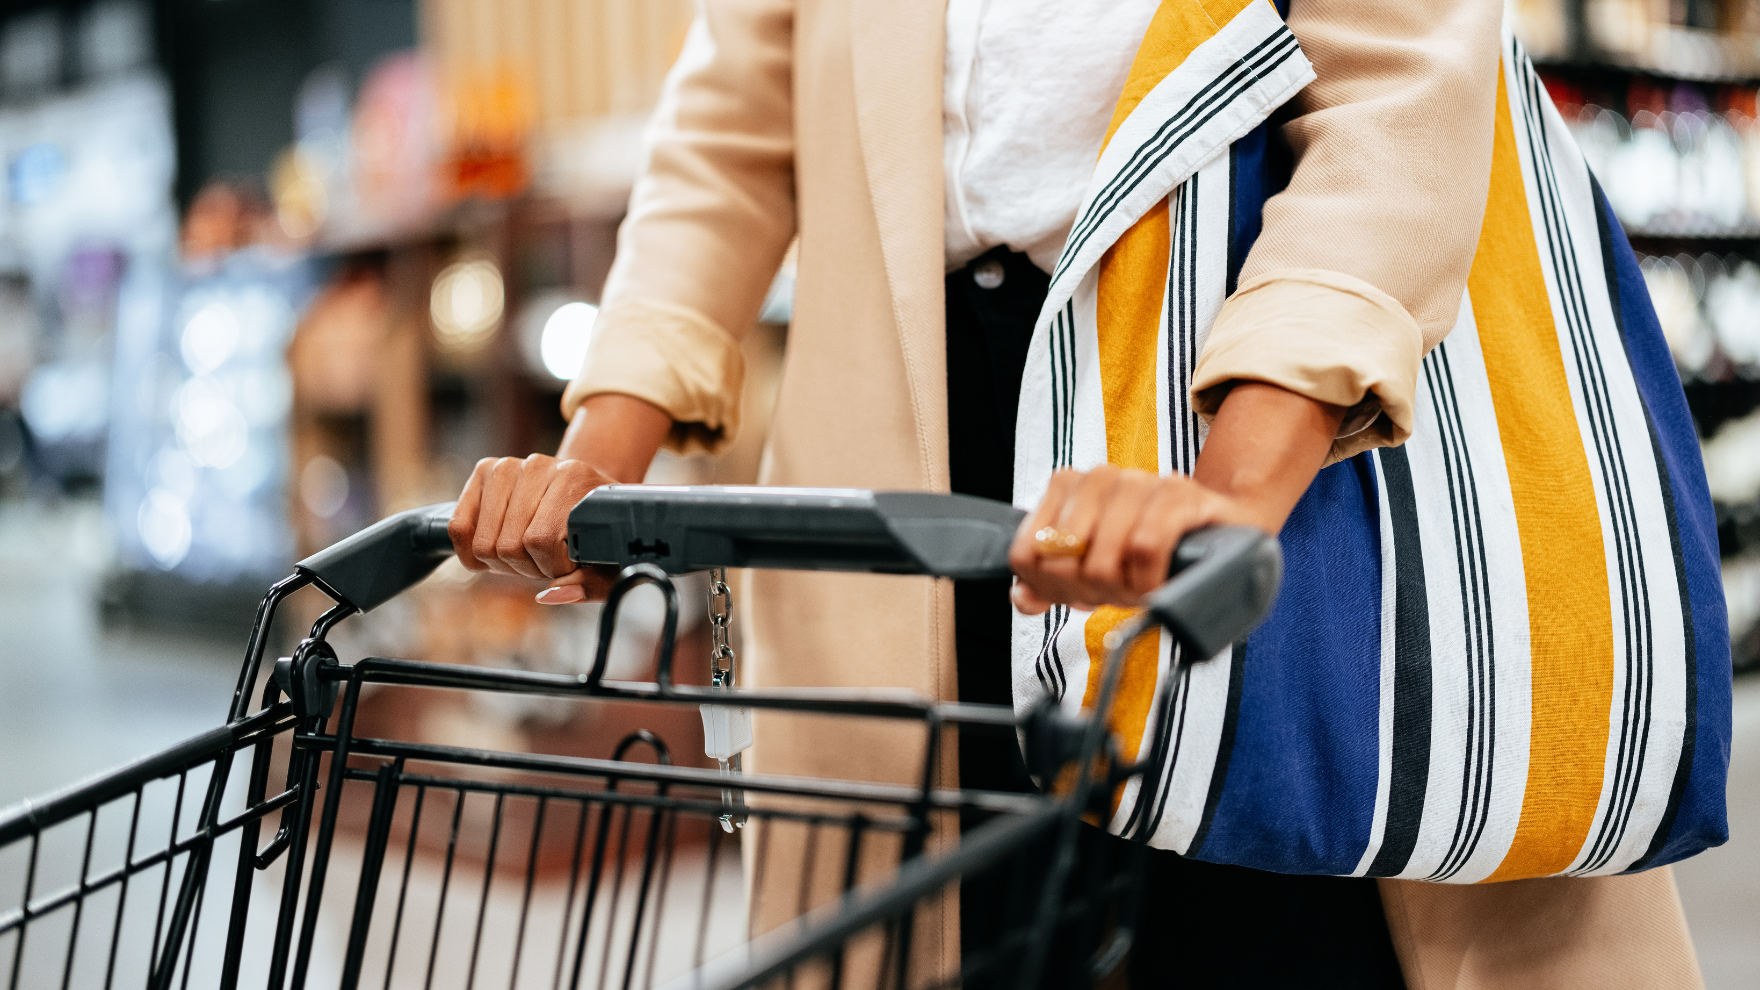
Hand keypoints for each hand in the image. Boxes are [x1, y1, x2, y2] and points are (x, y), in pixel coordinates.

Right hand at [448, 393, 673, 603]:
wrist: (585, 493)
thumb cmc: (598, 532)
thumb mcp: (609, 561)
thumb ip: (590, 584)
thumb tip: (549, 596)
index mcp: (575, 479)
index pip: (541, 542)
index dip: (553, 567)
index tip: (569, 562)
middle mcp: (540, 465)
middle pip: (509, 546)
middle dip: (529, 567)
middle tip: (547, 558)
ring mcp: (508, 465)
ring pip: (484, 544)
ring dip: (505, 562)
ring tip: (528, 551)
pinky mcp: (484, 471)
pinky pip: (458, 528)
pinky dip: (471, 552)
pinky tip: (495, 552)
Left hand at [1007, 466, 1267, 614]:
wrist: (1223, 533)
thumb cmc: (1152, 552)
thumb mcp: (1095, 569)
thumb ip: (1050, 583)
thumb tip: (1022, 597)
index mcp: (1068, 487)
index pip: (1027, 551)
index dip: (1050, 588)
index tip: (1078, 596)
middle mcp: (1100, 477)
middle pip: (1063, 555)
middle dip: (1089, 589)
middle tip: (1118, 595)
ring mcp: (1141, 481)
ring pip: (1104, 552)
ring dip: (1123, 588)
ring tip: (1141, 590)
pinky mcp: (1180, 495)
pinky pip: (1146, 545)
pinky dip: (1148, 578)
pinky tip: (1158, 586)